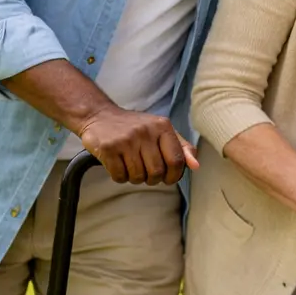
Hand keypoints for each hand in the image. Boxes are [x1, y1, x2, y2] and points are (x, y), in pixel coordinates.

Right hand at [76, 106, 197, 184]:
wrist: (99, 115)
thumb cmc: (135, 127)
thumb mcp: (161, 130)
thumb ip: (181, 147)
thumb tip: (196, 166)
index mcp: (162, 126)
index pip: (176, 160)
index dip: (175, 175)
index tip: (168, 178)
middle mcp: (145, 131)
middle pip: (157, 172)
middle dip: (153, 179)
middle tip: (147, 174)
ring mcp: (126, 140)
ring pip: (138, 176)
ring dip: (136, 178)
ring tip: (132, 168)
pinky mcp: (108, 148)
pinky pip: (119, 176)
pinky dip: (120, 177)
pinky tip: (119, 166)